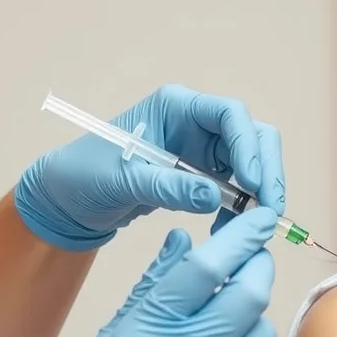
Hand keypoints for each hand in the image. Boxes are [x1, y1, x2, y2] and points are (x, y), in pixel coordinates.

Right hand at [0, 210, 279, 336]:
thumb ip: (153, 287)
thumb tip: (186, 239)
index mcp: (144, 336)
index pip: (205, 268)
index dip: (241, 236)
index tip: (260, 217)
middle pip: (249, 294)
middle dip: (257, 267)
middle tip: (254, 258)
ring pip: (261, 332)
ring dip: (250, 321)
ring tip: (219, 331)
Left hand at [15, 84, 285, 250]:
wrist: (68, 200)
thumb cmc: (84, 176)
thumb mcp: (123, 181)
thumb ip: (168, 187)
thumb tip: (215, 198)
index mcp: (176, 106)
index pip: (229, 114)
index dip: (248, 146)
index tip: (253, 183)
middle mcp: (197, 122)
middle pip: (252, 136)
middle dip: (266, 170)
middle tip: (269, 210)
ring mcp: (203, 148)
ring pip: (252, 161)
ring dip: (259, 192)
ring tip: (253, 226)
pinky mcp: (204, 174)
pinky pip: (238, 187)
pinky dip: (242, 208)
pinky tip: (231, 230)